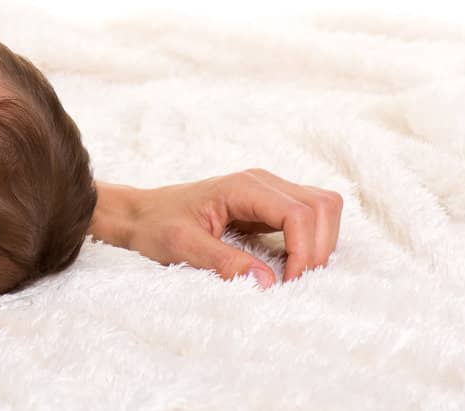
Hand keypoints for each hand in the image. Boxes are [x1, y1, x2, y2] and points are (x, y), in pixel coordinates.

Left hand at [91, 170, 343, 285]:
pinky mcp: (270, 205)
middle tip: (295, 282)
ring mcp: (268, 191)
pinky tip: (292, 264)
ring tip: (296, 274)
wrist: (142, 213)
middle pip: (322, 206)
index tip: (289, 282)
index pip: (298, 212)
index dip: (304, 250)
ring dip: (321, 243)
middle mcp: (261, 182)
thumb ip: (223, 262)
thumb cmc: (157, 225)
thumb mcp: (182, 246)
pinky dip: (312, 241)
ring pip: (323, 208)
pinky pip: (310, 217)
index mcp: (242, 187)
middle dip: (318, 248)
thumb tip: (267, 282)